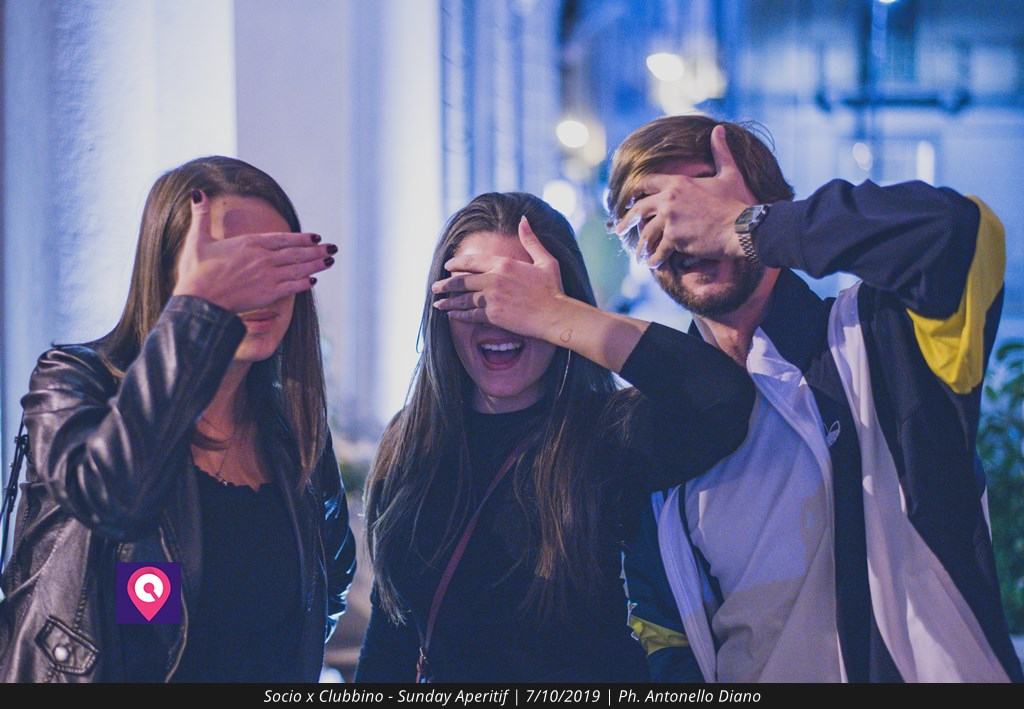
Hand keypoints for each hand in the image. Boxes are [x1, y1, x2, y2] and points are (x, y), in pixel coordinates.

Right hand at [172, 189, 336, 312]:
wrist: (198, 301)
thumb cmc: (196, 272)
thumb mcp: (197, 239)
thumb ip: (202, 216)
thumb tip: (197, 192)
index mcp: (249, 243)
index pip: (283, 239)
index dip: (301, 238)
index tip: (315, 237)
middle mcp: (263, 258)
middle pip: (296, 253)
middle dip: (316, 250)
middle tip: (333, 248)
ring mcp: (268, 276)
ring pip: (298, 268)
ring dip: (316, 264)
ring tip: (330, 260)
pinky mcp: (268, 294)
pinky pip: (292, 287)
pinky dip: (304, 283)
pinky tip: (314, 281)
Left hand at [431, 216, 565, 340]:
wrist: (555, 315)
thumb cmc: (553, 289)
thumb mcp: (545, 259)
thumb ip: (531, 239)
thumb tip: (523, 219)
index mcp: (504, 264)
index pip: (472, 262)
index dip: (457, 264)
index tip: (448, 266)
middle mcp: (494, 279)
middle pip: (462, 281)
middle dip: (446, 284)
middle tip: (435, 287)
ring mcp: (492, 298)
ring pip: (463, 299)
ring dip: (448, 300)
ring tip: (437, 302)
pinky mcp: (493, 316)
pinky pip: (470, 315)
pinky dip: (459, 314)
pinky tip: (451, 315)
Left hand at [614, 125, 755, 268]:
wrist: (742, 227)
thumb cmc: (736, 201)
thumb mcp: (729, 173)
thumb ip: (721, 151)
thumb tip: (719, 129)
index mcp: (678, 183)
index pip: (648, 183)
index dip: (637, 191)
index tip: (630, 199)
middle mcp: (669, 200)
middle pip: (639, 209)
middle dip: (627, 220)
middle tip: (619, 228)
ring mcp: (670, 220)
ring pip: (647, 233)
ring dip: (641, 245)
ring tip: (638, 254)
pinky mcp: (675, 239)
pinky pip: (660, 250)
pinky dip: (656, 258)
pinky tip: (653, 264)